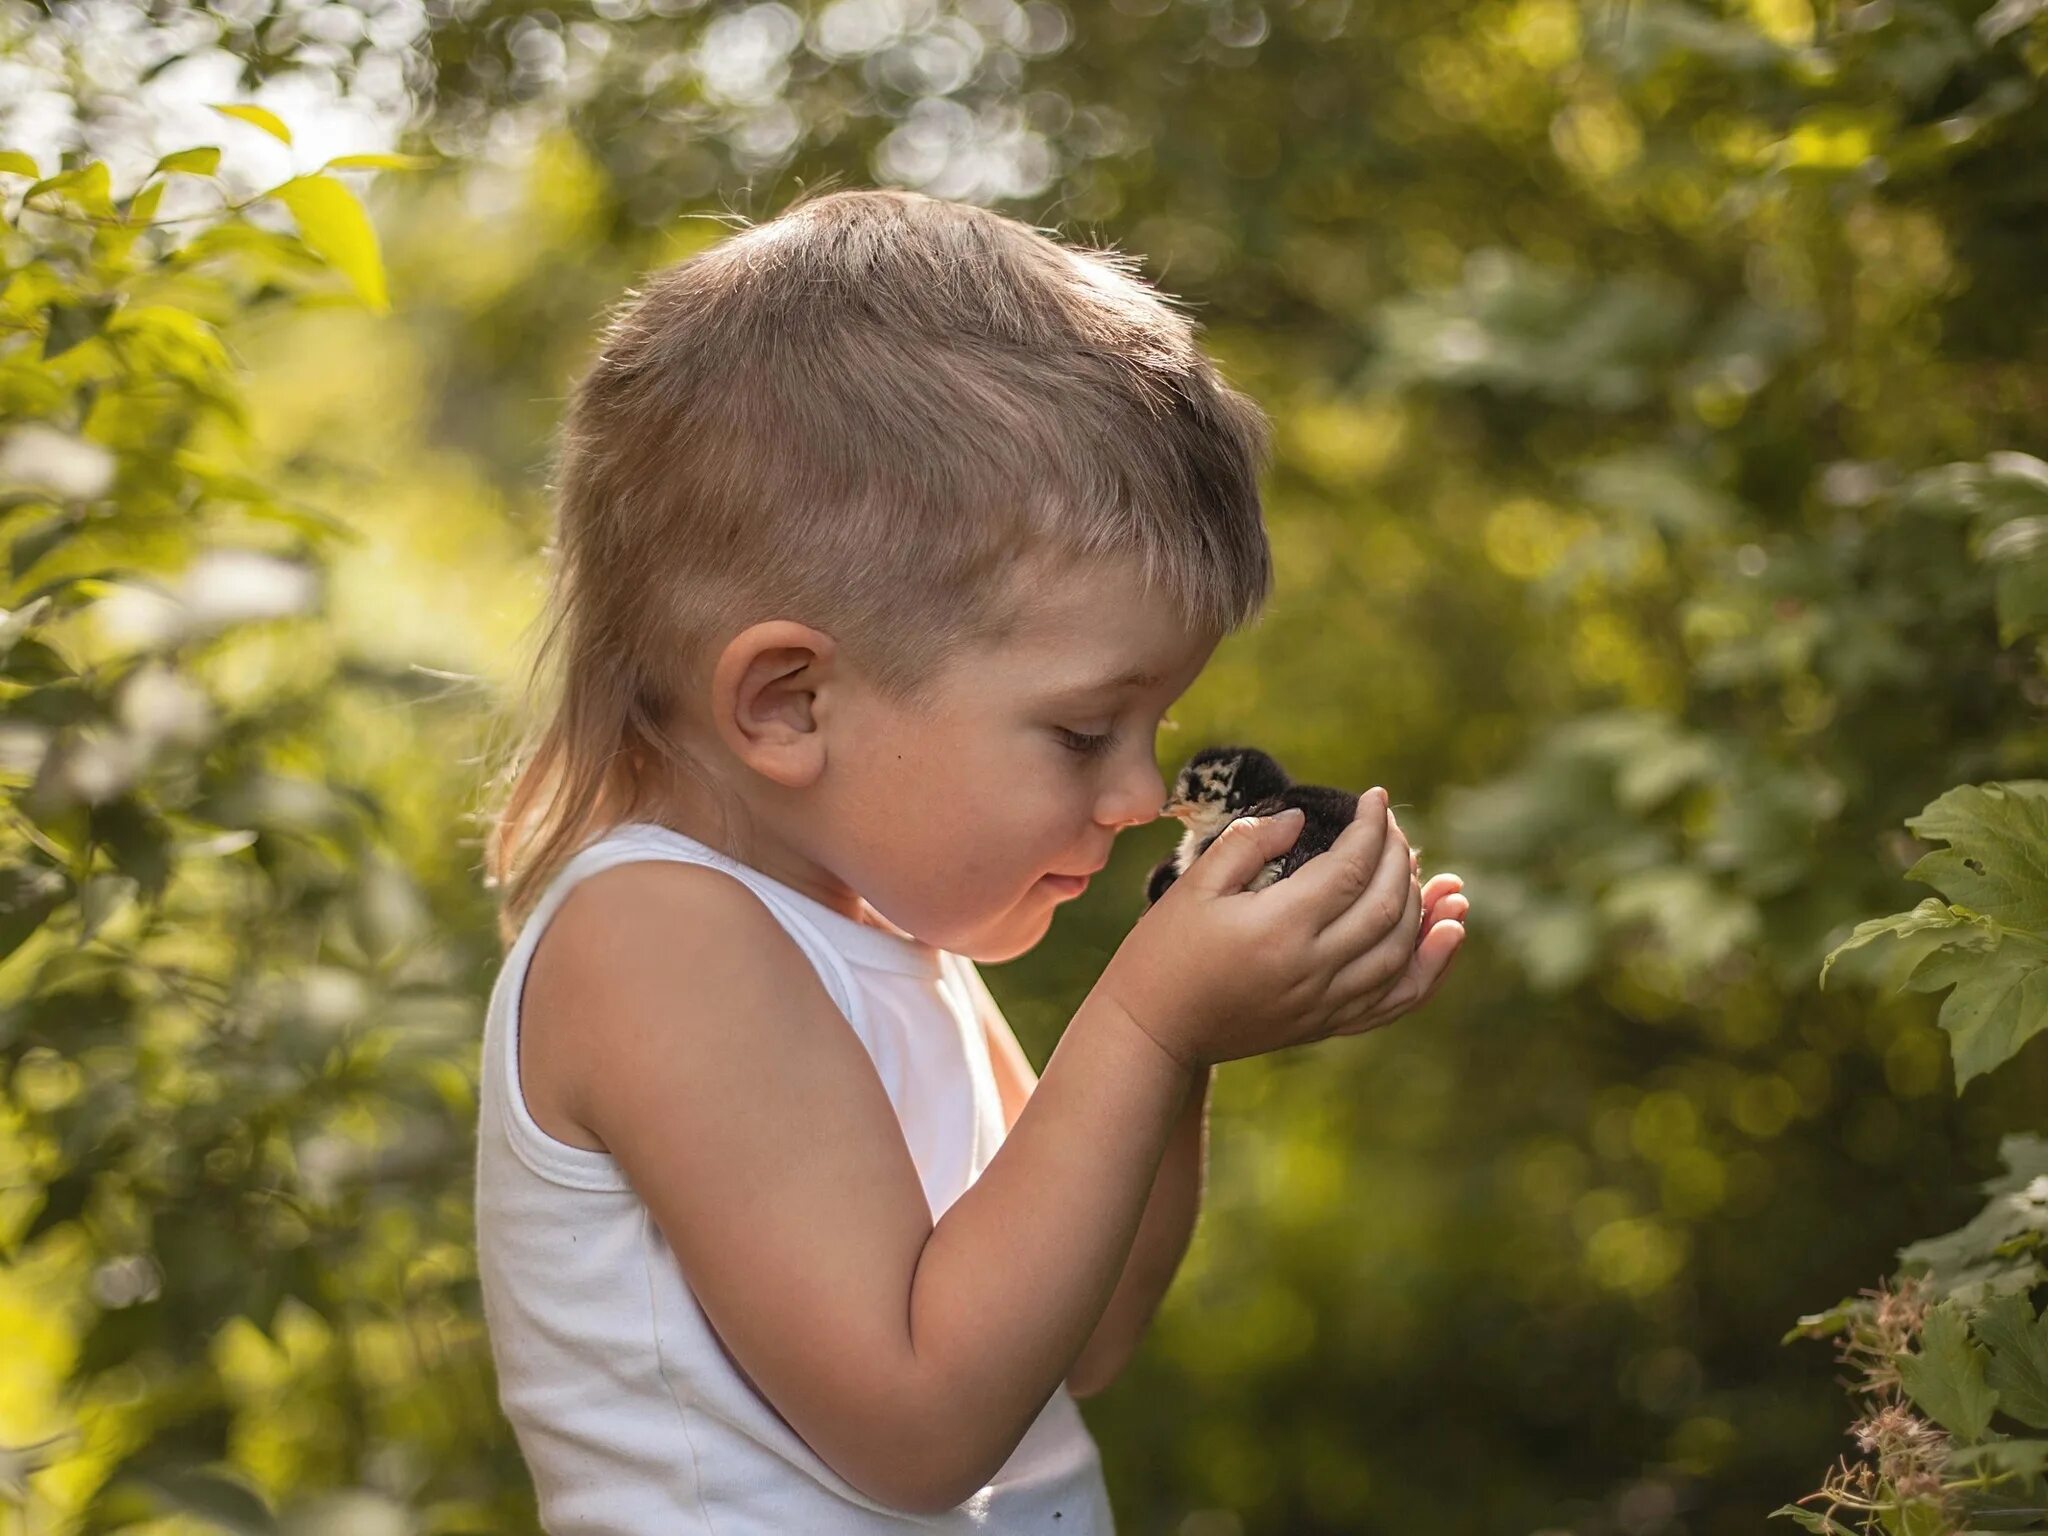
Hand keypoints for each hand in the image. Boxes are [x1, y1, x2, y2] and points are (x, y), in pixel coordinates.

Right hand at [1096, 789, 1422, 1068]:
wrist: (1153, 1030)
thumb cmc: (1162, 952)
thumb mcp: (1193, 886)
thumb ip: (1248, 844)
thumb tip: (1300, 819)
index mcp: (1279, 927)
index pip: (1350, 868)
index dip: (1372, 827)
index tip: (1376, 796)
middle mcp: (1312, 968)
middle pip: (1385, 905)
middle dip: (1400, 857)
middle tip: (1391, 826)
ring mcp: (1324, 1003)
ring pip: (1401, 952)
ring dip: (1427, 909)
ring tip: (1438, 875)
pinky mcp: (1326, 1025)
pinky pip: (1396, 1000)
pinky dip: (1430, 968)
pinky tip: (1449, 935)